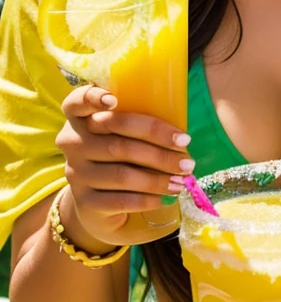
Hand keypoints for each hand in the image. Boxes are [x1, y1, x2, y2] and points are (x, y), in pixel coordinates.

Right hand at [56, 84, 193, 247]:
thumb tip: (182, 136)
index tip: (114, 100)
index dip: (93, 98)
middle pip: (117, 142)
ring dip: (158, 179)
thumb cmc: (119, 157)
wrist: (96, 203)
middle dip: (159, 150)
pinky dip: (147, 199)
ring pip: (122, 174)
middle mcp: (72, 142)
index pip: (78, 101)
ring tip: (182, 180)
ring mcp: (76, 173)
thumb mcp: (122, 135)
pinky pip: (120, 201)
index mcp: (80, 117)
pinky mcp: (85, 201)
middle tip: (187, 159)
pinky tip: (165, 198)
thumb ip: (138, 125)